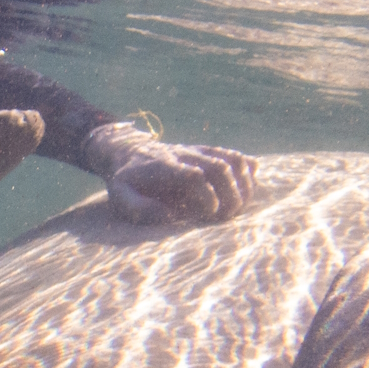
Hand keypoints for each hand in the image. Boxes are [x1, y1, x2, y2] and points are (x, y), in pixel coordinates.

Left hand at [84, 121, 255, 223]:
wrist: (129, 151)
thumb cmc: (126, 181)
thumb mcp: (119, 196)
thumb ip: (138, 208)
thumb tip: (171, 216)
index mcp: (164, 167)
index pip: (194, 175)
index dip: (207, 194)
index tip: (209, 212)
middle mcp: (186, 155)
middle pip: (219, 167)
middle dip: (230, 193)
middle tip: (228, 215)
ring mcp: (200, 152)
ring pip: (232, 160)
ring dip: (244, 184)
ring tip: (242, 205)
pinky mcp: (209, 153)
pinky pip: (236, 156)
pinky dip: (249, 171)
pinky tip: (249, 186)